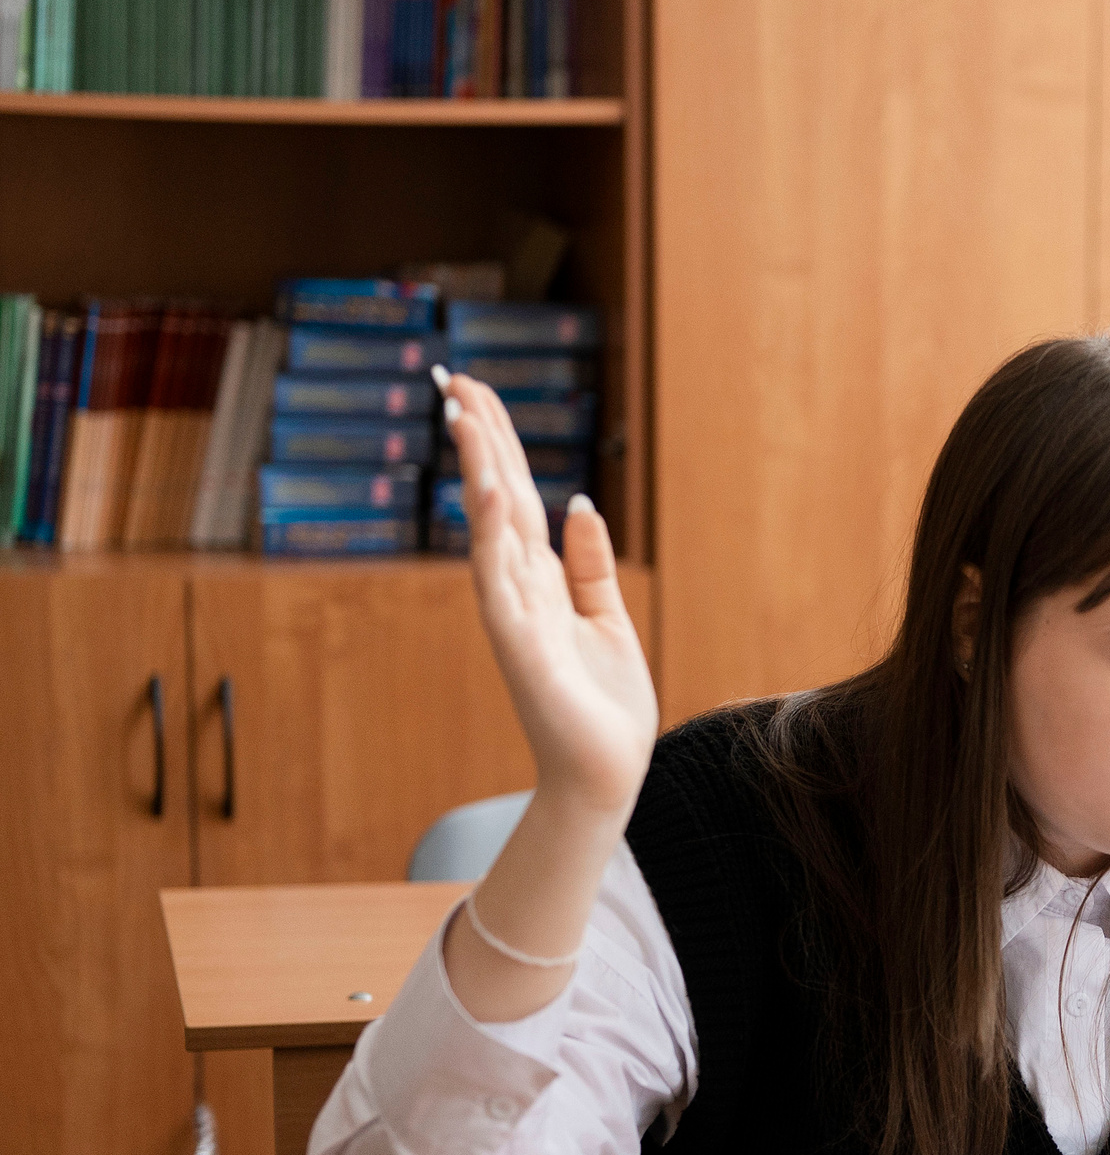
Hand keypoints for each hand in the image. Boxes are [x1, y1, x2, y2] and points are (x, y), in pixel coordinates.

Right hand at [440, 369, 658, 818]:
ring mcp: (514, 616)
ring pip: (491, 531)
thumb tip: (580, 506)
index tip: (476, 393)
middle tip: (457, 380)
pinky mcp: (521, 648)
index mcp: (541, 582)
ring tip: (465, 417)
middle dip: (480, 440)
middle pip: (496, 499)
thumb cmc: (603, 707)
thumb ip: (590, 567)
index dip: (497, 444)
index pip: (514, 497)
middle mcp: (519, 590)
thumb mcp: (607, 621)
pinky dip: (493, 541)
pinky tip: (487, 497)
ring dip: (478, 474)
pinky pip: (502, 585)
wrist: (604, 774)